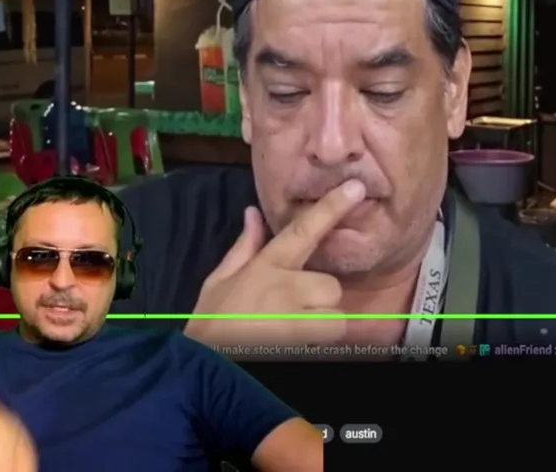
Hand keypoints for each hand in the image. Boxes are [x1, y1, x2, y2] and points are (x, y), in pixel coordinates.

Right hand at [185, 180, 365, 348]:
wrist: (199, 368)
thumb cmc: (210, 325)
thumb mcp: (218, 282)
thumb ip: (244, 248)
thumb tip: (253, 213)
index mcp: (265, 267)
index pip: (303, 230)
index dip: (332, 207)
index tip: (357, 187)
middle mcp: (283, 287)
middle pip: (330, 286)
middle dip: (320, 301)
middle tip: (294, 312)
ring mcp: (294, 316)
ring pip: (335, 315)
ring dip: (321, 324)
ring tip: (294, 331)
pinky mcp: (300, 342)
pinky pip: (329, 338)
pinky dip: (319, 343)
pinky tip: (295, 345)